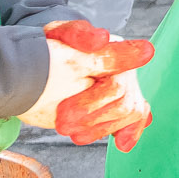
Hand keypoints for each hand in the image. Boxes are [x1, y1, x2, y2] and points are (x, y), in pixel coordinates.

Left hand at [21, 19, 154, 141]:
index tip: (69, 109)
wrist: (43, 64)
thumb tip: (102, 38)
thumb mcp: (59, 35)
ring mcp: (124, 88)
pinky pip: (135, 119)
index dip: (100, 92)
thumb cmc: (53, 46)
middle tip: (62, 123)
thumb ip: (79, 34)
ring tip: (74, 134)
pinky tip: (122, 142)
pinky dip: (131, 131)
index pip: (119, 70)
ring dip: (101, 128)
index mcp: (113, 48)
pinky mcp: (117, 106)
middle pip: (123, 99)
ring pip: (129, 112)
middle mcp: (124, 68)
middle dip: (93, 115)